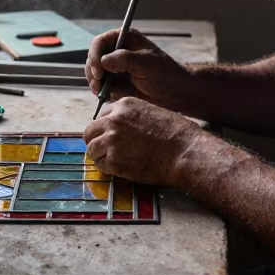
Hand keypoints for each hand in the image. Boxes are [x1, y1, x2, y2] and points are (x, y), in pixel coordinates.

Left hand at [83, 96, 206, 187]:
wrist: (185, 151)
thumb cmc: (176, 133)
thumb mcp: (152, 112)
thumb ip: (132, 116)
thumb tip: (122, 126)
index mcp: (124, 105)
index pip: (101, 115)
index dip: (105, 127)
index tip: (110, 136)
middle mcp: (114, 120)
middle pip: (90, 131)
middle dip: (96, 141)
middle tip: (105, 150)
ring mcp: (112, 141)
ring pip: (92, 149)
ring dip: (100, 156)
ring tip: (113, 161)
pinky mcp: (115, 161)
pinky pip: (101, 165)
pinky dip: (108, 169)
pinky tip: (120, 168)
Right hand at [85, 28, 193, 110]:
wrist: (175, 93)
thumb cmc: (165, 73)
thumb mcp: (147, 63)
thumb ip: (125, 59)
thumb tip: (103, 61)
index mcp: (125, 39)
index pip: (100, 42)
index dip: (95, 55)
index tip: (99, 72)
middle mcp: (117, 51)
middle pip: (93, 58)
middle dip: (93, 72)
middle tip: (99, 86)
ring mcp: (115, 68)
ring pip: (94, 73)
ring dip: (95, 84)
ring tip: (103, 93)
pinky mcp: (116, 82)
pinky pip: (101, 86)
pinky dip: (103, 92)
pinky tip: (111, 96)